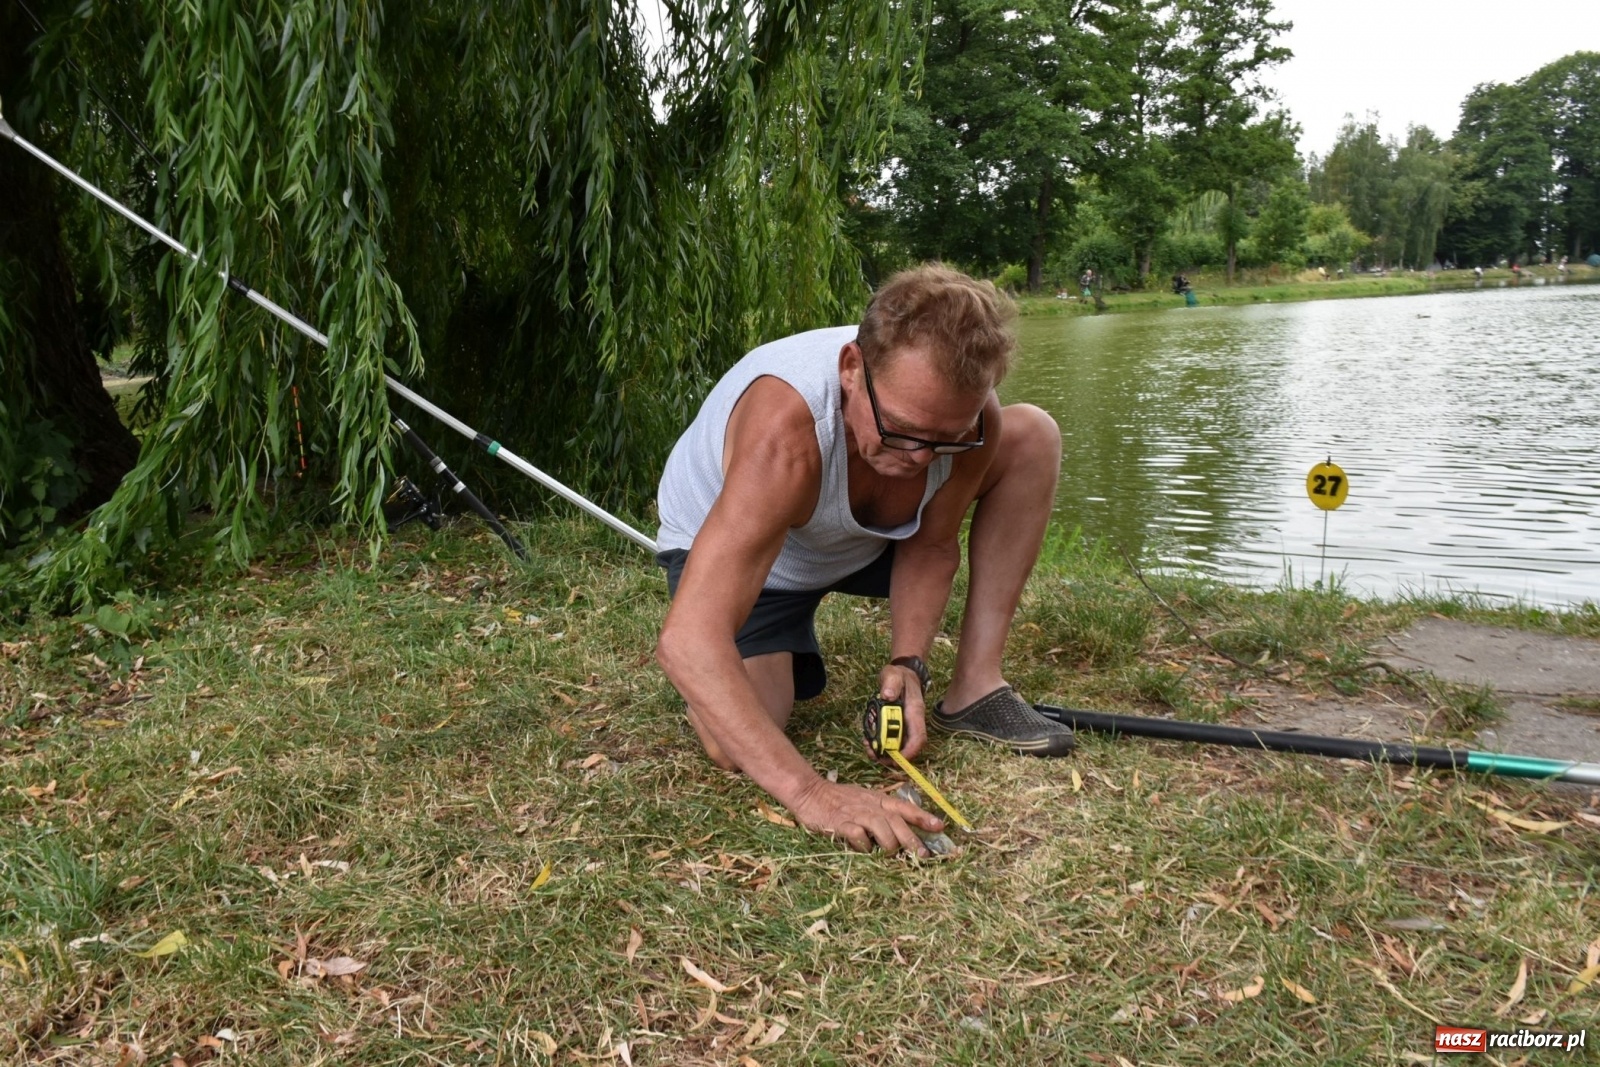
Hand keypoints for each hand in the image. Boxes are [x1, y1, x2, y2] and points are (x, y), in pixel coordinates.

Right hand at [789, 778, 943, 855]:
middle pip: (897, 821)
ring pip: (881, 828)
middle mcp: (871, 806)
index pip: (905, 807)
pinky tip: (864, 850)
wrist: (811, 793)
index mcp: (878, 799)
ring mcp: (855, 814)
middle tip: (923, 855)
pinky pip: (858, 835)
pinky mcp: (840, 823)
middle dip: (912, 839)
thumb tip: (904, 833)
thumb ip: (882, 814)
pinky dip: (864, 845)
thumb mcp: (865, 800)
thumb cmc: (841, 800)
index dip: (923, 817)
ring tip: (891, 856)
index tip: (940, 827)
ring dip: (889, 844)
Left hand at [876, 663, 926, 759]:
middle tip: (876, 757)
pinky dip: (881, 744)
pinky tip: (869, 741)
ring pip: (900, 745)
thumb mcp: (893, 675)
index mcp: (915, 712)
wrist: (902, 674)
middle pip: (908, 746)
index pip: (918, 737)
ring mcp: (906, 725)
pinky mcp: (898, 725)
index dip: (909, 751)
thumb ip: (891, 683)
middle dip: (893, 756)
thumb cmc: (899, 675)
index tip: (895, 759)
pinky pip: (892, 739)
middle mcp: (913, 722)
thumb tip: (887, 695)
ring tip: (870, 750)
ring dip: (885, 752)